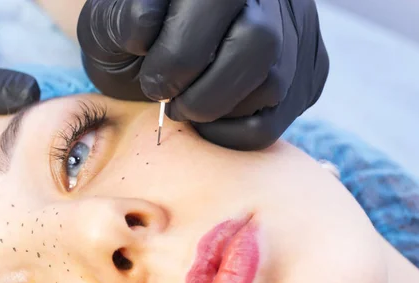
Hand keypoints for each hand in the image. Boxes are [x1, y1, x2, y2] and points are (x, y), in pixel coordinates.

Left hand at [78, 0, 328, 149]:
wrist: (159, 51)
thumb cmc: (130, 40)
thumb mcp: (111, 23)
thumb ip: (125, 21)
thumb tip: (147, 29)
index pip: (215, 4)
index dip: (177, 56)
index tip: (154, 80)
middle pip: (259, 43)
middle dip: (204, 92)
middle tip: (173, 103)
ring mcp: (296, 33)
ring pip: (274, 83)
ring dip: (219, 112)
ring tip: (190, 107)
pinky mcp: (307, 73)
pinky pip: (279, 118)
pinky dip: (237, 134)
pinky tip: (212, 122)